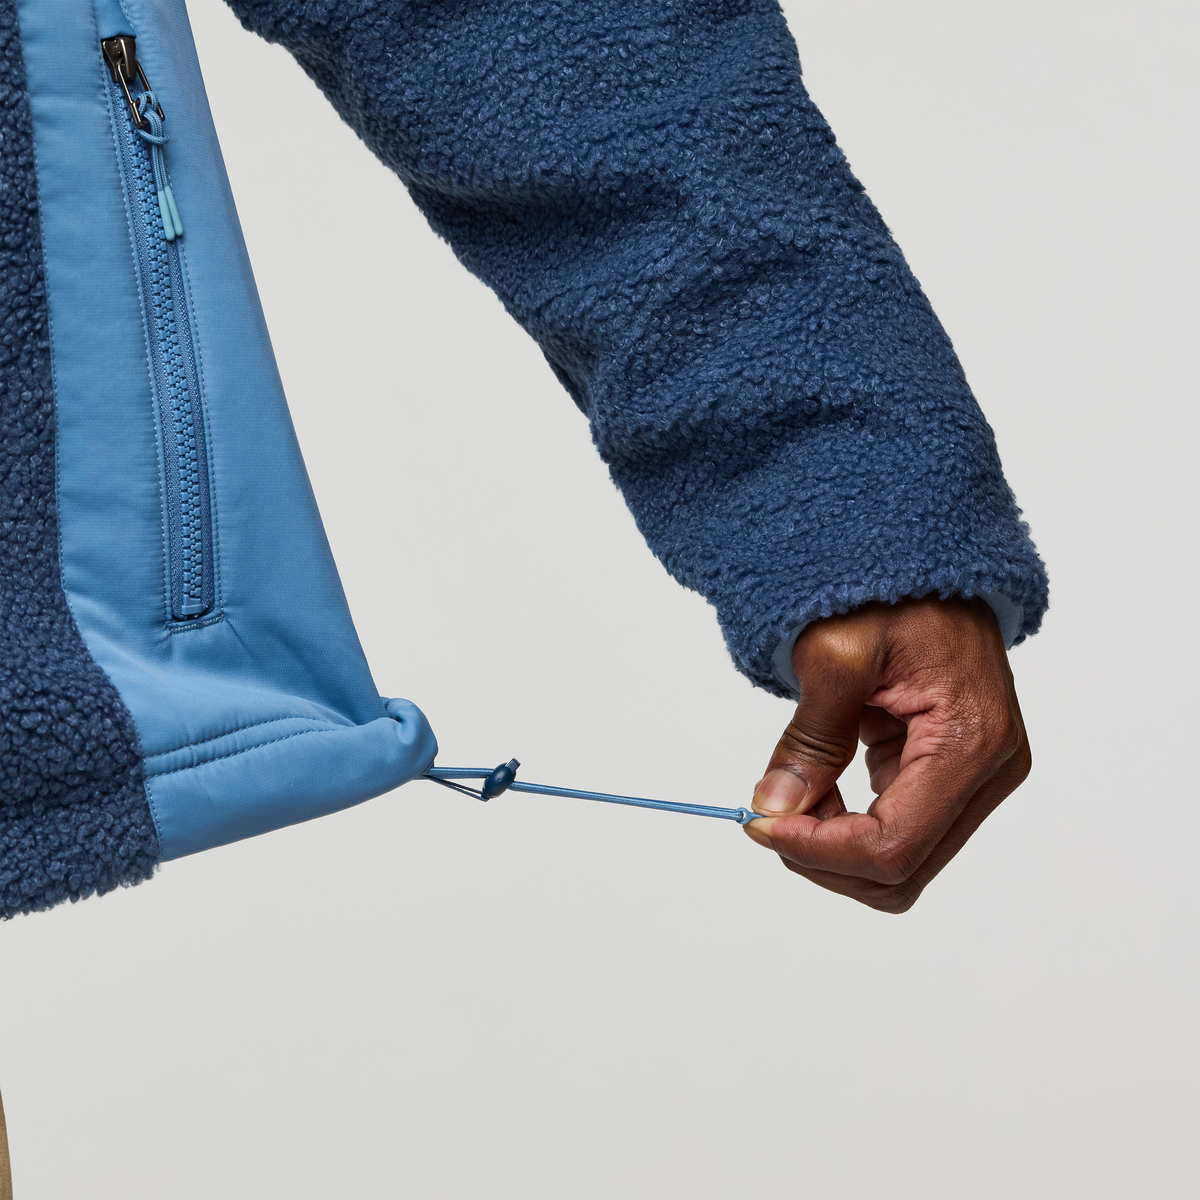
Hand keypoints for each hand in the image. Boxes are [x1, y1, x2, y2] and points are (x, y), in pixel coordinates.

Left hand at [743, 596, 1029, 911]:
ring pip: (900, 864)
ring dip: (834, 846)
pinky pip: (898, 833)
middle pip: (902, 871)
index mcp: (972, 742)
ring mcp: (976, 780)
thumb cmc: (889, 592)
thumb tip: (775, 809)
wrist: (925, 568)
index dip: (820, 850)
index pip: (895, 846)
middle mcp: (990, 774)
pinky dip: (847, 826)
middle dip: (825, 856)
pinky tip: (817, 786)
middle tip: (767, 813)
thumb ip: (811, 737)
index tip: (760, 822)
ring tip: (792, 792)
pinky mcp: (952, 778)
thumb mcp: (836, 653)